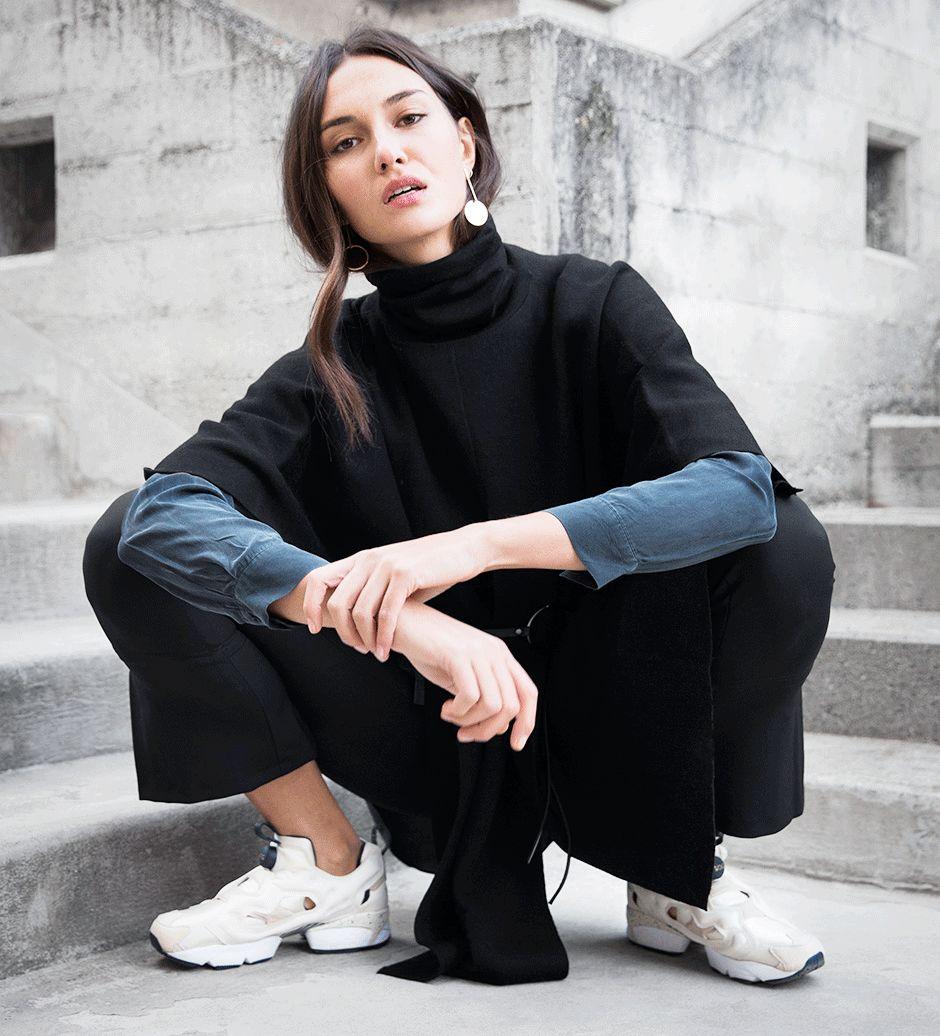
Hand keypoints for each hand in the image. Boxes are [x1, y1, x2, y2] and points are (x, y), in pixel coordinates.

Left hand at [304, 525, 488, 660]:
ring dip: (365, 639)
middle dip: (344, 633)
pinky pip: (385, 613)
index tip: (315, 629)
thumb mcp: (394, 575)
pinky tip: (386, 650)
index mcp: (361, 559)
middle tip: (358, 649)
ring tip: (376, 654)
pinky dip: (383, 637)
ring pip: (361, 612)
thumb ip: (374, 591)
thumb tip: (355, 616)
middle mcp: (369, 559)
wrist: (464, 549)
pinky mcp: (405, 574)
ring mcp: (386, 565)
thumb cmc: (430, 568)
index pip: (319, 579)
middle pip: (338, 603)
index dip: (310, 606)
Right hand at [400, 604, 537, 751]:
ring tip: (451, 716)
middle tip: (466, 733)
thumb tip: (498, 727)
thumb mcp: (462, 677)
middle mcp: (494, 653)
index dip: (526, 722)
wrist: (405, 624)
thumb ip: (482, 699)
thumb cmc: (430, 648)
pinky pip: (470, 696)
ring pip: (492, 705)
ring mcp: (478, 653)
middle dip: (487, 730)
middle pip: (511, 706)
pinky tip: (445, 707)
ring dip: (469, 721)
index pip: (528, 693)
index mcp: (500, 656)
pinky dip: (457, 712)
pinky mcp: (459, 655)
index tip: (515, 743)